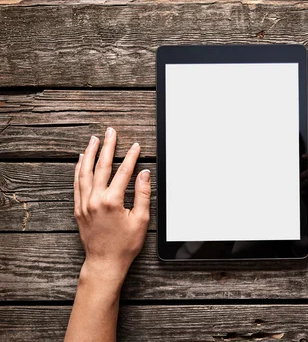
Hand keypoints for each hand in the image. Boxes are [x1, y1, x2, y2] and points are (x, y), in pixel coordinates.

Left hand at [74, 127, 150, 284]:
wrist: (105, 262)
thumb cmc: (124, 244)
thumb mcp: (141, 220)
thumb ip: (143, 194)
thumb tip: (144, 174)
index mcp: (111, 202)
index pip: (123, 172)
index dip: (131, 157)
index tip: (136, 146)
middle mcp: (95, 200)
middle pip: (101, 167)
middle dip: (108, 147)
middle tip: (111, 132)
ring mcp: (84, 204)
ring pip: (85, 172)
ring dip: (90, 154)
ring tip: (94, 140)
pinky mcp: (79, 209)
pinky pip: (77, 184)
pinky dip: (79, 170)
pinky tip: (82, 160)